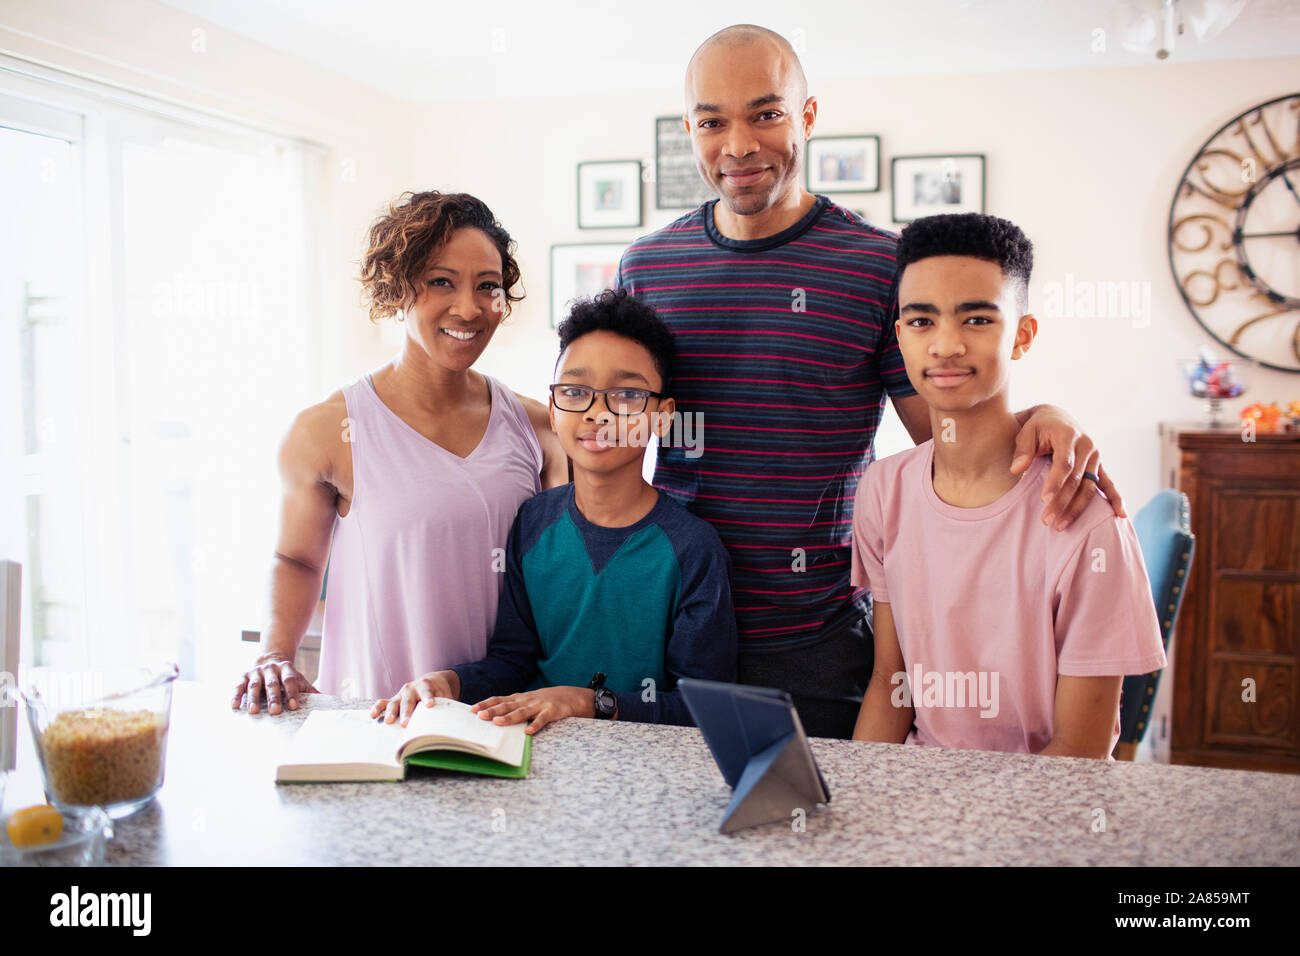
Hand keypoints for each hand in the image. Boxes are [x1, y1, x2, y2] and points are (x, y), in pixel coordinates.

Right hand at [232, 654, 317, 714]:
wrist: (270, 659)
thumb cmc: (287, 676)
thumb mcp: (299, 680)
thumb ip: (310, 690)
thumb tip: (327, 699)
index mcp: (287, 669)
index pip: (290, 680)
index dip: (292, 693)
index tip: (294, 706)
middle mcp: (271, 669)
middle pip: (272, 683)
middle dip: (274, 697)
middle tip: (275, 711)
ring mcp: (256, 671)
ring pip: (254, 685)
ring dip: (253, 698)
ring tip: (253, 711)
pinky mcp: (243, 676)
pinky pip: (238, 686)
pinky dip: (236, 695)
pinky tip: (234, 706)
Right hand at [370, 671, 459, 726]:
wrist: (431, 681)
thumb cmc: (439, 691)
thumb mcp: (445, 695)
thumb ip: (447, 705)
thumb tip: (453, 720)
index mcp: (426, 685)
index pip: (427, 692)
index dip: (428, 698)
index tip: (430, 705)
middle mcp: (411, 688)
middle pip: (408, 700)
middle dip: (407, 712)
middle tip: (406, 722)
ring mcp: (401, 694)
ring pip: (394, 702)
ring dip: (391, 712)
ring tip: (388, 721)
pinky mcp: (394, 699)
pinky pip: (383, 703)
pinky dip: (377, 708)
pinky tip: (372, 715)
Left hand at [469, 686, 594, 734]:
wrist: (569, 696)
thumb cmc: (542, 701)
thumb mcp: (526, 701)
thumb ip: (511, 707)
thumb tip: (490, 717)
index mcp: (518, 698)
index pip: (499, 700)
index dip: (486, 704)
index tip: (472, 710)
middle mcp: (526, 700)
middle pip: (507, 706)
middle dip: (493, 711)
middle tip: (480, 716)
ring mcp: (539, 705)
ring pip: (522, 712)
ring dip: (509, 717)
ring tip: (498, 722)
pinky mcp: (551, 711)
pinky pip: (542, 719)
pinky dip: (535, 725)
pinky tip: (528, 731)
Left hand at [1010, 406, 1125, 529]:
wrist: (1055, 418)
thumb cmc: (1037, 427)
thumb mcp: (1026, 433)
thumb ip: (1022, 451)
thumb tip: (1016, 469)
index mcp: (1069, 436)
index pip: (1064, 463)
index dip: (1056, 482)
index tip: (1045, 500)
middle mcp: (1087, 446)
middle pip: (1077, 479)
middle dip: (1062, 502)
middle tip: (1047, 521)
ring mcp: (1096, 457)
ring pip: (1089, 487)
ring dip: (1077, 508)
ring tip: (1061, 526)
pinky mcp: (1099, 466)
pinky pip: (1108, 484)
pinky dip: (1116, 499)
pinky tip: (1121, 515)